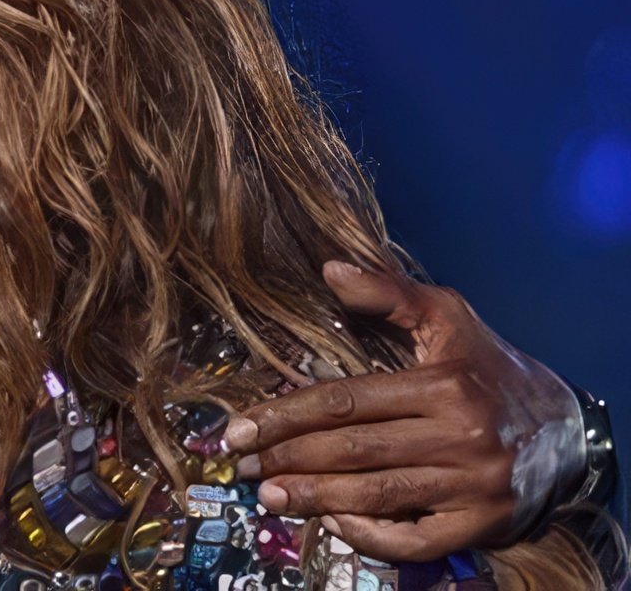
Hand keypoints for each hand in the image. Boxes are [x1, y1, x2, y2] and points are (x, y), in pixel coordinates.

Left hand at [224, 261, 581, 560]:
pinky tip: (332, 521)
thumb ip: (389, 293)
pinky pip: (415, 539)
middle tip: (241, 465)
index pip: (346, 402)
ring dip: (314, 499)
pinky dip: (369, 535)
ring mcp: (474, 486)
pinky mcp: (482, 524)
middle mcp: (461, 437)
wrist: (569, 430)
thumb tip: (330, 269)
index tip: (238, 428)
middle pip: (354, 451)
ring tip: (268, 496)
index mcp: (444, 386)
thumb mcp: (448, 319)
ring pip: (378, 495)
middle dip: (288, 459)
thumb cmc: (491, 369)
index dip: (285, 416)